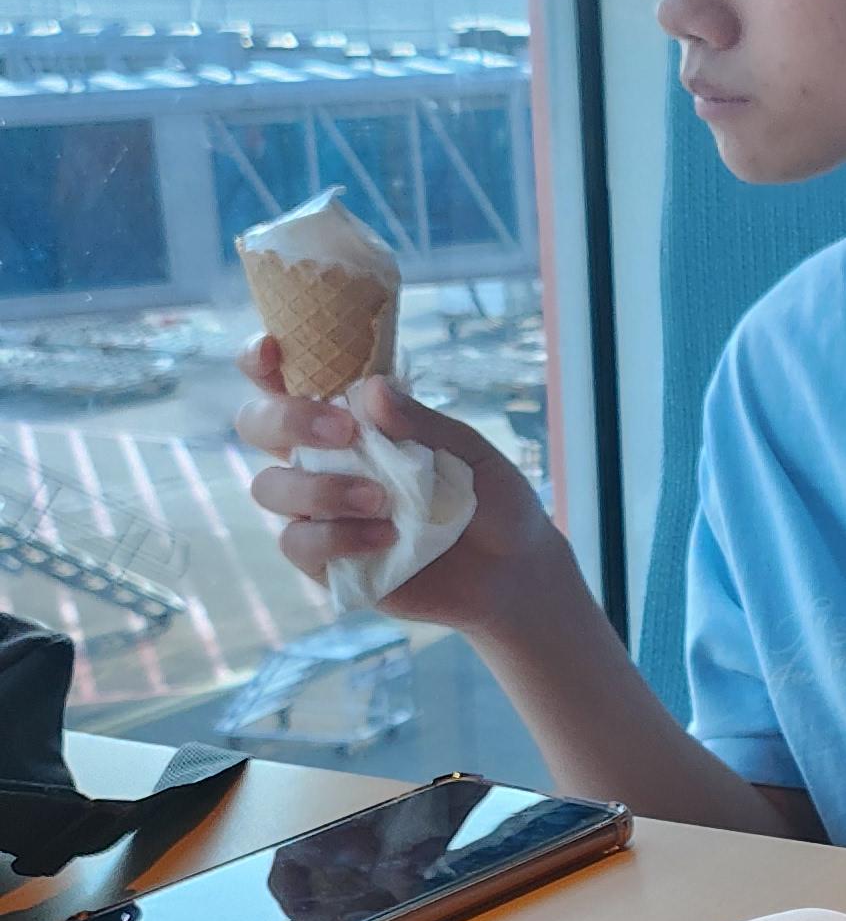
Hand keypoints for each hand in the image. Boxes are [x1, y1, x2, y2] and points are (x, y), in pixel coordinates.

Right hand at [234, 335, 559, 631]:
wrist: (514, 570)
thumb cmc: (488, 497)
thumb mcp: (470, 451)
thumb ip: (421, 422)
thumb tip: (370, 387)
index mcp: (352, 419)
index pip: (287, 380)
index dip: (262, 361)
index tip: (273, 350)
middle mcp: (323, 458)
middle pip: (257, 424)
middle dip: (286, 419)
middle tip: (344, 430)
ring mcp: (319, 509)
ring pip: (269, 486)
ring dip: (319, 488)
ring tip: (380, 500)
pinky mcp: (325, 560)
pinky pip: (298, 543)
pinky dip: (337, 537)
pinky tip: (386, 537)